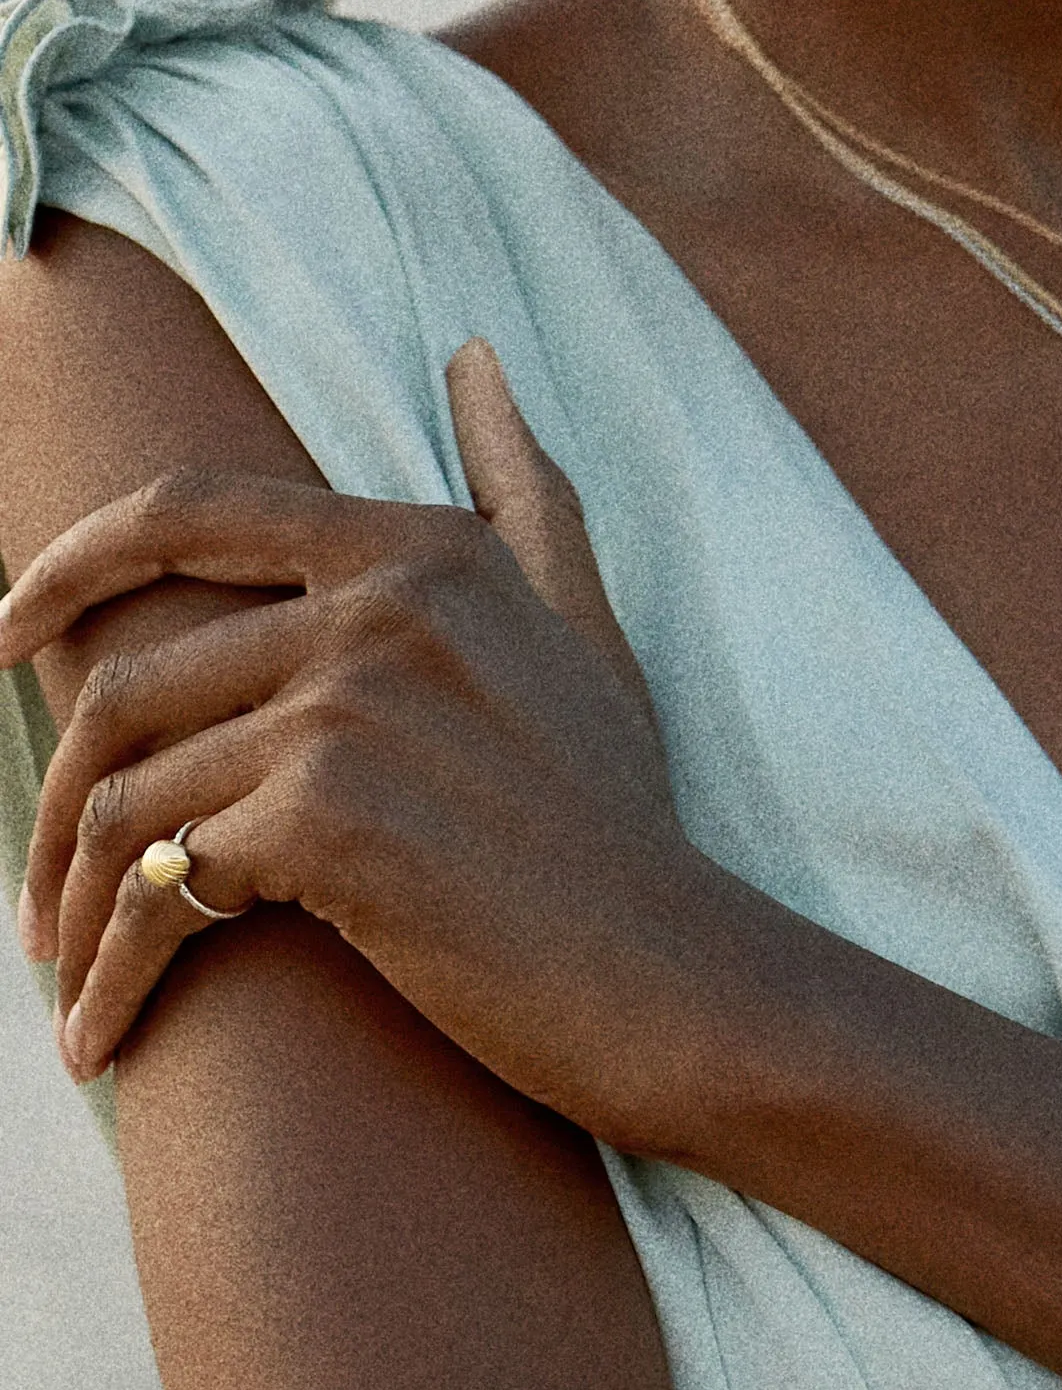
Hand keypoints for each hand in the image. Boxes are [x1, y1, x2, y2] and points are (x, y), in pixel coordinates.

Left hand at [5, 338, 703, 1141]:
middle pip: (130, 684)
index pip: (191, 513)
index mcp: (427, 553)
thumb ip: (526, 494)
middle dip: (59, 802)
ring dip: (75, 901)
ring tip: (71, 974)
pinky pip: (163, 888)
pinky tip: (104, 1033)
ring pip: (128, 796)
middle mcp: (385, 606)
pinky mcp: (333, 817)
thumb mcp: (583, 633)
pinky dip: (115, 970)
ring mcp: (356, 705)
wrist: (672, 974)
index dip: (68, 566)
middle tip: (46, 895)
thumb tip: (474, 355)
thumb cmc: (616, 823)